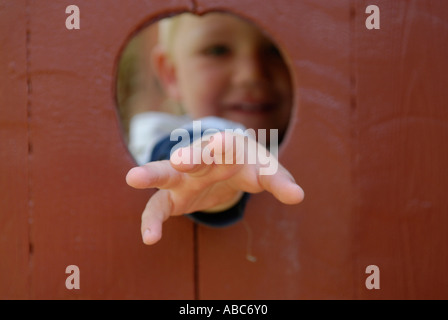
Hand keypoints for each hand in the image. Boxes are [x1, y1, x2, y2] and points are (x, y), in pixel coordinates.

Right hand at [126, 131, 303, 244]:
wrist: (226, 164)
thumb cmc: (247, 164)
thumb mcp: (265, 170)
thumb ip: (279, 181)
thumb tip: (299, 196)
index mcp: (226, 147)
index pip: (226, 144)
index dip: (224, 144)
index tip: (223, 142)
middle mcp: (201, 157)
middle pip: (193, 154)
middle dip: (190, 156)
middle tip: (181, 159)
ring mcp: (183, 176)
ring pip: (164, 173)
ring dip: (151, 175)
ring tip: (133, 178)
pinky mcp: (172, 197)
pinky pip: (157, 207)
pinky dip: (152, 221)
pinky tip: (149, 238)